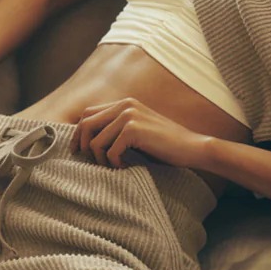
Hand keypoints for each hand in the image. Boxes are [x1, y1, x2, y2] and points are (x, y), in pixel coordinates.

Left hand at [72, 98, 207, 169]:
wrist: (192, 147)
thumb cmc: (165, 145)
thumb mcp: (138, 131)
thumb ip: (117, 129)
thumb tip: (87, 141)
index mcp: (125, 103)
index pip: (88, 114)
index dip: (78, 133)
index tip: (78, 151)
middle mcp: (125, 105)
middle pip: (86, 124)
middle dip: (82, 145)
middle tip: (88, 162)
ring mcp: (129, 115)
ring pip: (95, 141)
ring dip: (100, 159)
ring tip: (114, 166)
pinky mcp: (134, 130)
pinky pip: (109, 152)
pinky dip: (114, 164)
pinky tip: (125, 166)